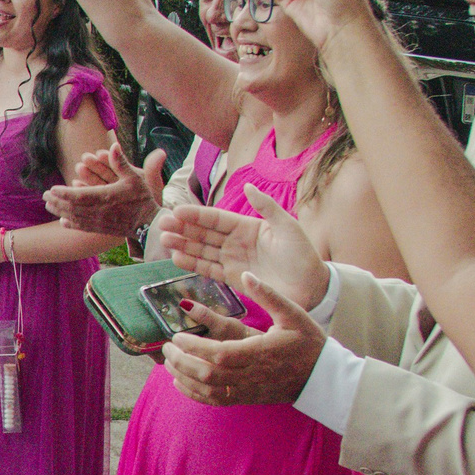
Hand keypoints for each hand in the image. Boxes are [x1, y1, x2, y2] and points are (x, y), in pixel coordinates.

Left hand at [44, 145, 165, 236]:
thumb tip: (114, 145)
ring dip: (59, 211)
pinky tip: (63, 221)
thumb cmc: (142, 198)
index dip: (63, 193)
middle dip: (56, 201)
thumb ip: (121, 163)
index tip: (51, 189)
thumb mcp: (134, 178)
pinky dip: (70, 224)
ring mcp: (98, 222)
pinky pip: (82, 228)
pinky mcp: (100, 230)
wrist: (148, 224)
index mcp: (104, 197)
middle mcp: (98, 211)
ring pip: (74, 217)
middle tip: (43, 196)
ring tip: (48, 206)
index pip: (78, 195)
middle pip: (71, 207)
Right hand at [158, 189, 329, 309]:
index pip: (216, 218)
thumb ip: (266, 206)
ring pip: (202, 250)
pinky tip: (177, 258)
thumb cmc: (303, 256)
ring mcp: (232, 260)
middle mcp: (236, 242)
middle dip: (182, 228)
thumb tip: (247, 186)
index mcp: (247, 226)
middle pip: (204, 233)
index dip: (196, 215)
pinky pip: (208, 269)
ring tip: (164, 241)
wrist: (312, 288)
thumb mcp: (288, 226)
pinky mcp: (232, 278)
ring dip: (182, 245)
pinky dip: (192, 263)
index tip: (177, 211)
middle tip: (162, 225)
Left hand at [161, 273, 323, 408]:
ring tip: (168, 362)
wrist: (324, 377)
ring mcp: (249, 389)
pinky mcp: (247, 397)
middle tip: (166, 348)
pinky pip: (216, 400)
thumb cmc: (309, 342)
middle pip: (208, 374)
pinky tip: (180, 381)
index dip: (195, 347)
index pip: (220, 354)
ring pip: (209, 390)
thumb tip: (246, 275)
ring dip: (184, 377)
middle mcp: (253, 374)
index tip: (177, 336)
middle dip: (182, 361)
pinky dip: (194, 393)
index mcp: (261, 352)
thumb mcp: (293, 313)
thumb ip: (268, 295)